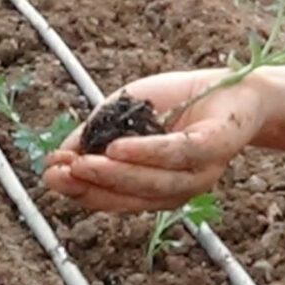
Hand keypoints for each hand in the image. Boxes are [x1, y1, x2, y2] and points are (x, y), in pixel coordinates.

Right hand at [41, 69, 262, 212]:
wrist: (235, 86)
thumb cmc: (177, 102)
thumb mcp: (123, 114)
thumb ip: (94, 136)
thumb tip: (60, 155)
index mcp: (153, 186)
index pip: (114, 197)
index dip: (80, 190)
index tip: (50, 174)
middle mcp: (176, 187)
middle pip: (130, 196)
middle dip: (91, 185)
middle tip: (60, 172)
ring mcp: (199, 172)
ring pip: (153, 182)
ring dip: (114, 175)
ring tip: (83, 164)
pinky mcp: (216, 146)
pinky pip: (178, 154)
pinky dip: (146, 153)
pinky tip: (118, 148)